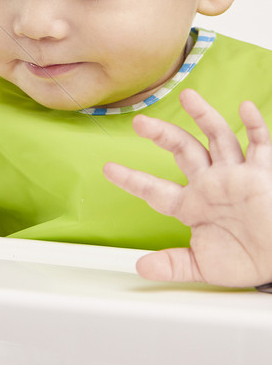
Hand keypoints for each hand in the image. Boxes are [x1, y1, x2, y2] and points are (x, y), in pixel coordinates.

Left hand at [103, 88, 271, 286]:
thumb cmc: (245, 259)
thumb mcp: (202, 265)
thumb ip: (173, 265)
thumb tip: (140, 268)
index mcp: (192, 204)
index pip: (156, 189)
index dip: (132, 179)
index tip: (108, 169)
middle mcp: (210, 182)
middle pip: (182, 150)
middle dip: (162, 134)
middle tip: (140, 122)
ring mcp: (236, 175)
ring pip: (218, 137)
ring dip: (204, 115)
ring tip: (188, 96)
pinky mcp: (262, 174)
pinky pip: (259, 145)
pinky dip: (254, 126)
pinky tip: (245, 108)